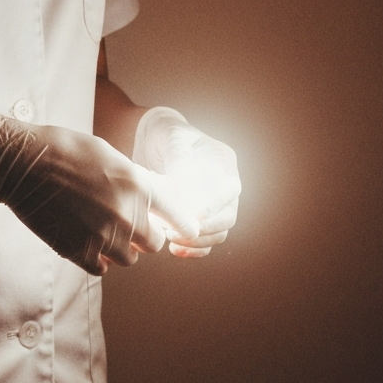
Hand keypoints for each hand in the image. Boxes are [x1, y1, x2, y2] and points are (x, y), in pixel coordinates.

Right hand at [0, 112, 201, 274]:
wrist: (25, 164)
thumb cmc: (66, 150)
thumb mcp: (111, 156)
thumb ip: (136, 180)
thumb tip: (153, 196)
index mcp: (139, 186)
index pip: (179, 215)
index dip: (182, 224)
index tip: (185, 230)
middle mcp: (127, 215)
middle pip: (153, 243)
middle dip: (145, 236)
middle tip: (129, 225)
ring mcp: (103, 237)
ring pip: (128, 258)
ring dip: (120, 248)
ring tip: (103, 231)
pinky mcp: (79, 251)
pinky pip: (101, 268)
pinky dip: (98, 259)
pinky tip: (87, 243)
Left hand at [133, 107, 240, 256]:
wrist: (151, 142)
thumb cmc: (164, 133)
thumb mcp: (170, 136)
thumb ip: (178, 155)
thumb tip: (182, 182)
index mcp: (223, 164)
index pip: (231, 189)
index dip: (217, 205)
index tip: (196, 215)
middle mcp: (222, 187)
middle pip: (228, 217)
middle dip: (206, 229)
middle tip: (177, 232)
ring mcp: (212, 205)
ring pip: (218, 233)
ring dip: (198, 241)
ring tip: (172, 239)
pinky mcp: (197, 218)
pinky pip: (203, 240)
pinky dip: (192, 248)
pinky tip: (174, 249)